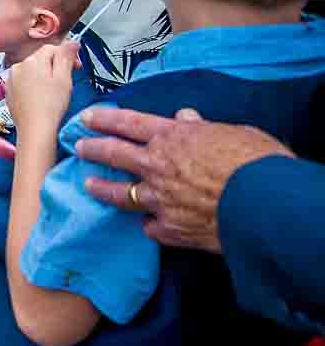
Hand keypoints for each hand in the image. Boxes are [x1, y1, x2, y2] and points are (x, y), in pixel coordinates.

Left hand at [4, 39, 78, 136]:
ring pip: (32, 71)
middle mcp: (18, 67)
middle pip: (41, 59)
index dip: (67, 55)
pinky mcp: (9, 93)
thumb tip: (71, 42)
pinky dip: (34, 87)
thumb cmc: (50, 106)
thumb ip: (66, 57)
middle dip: (56, 66)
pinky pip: (24, 83)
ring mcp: (11, 80)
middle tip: (68, 80)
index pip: (52, 48)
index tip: (76, 66)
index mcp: (32, 61)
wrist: (35, 130)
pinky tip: (42, 99)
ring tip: (55, 92)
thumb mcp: (64, 78)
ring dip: (44, 76)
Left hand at [74, 107, 292, 252]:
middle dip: (92, 149)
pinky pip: (150, 226)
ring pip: (120, 193)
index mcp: (171, 137)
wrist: (265, 205)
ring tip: (89, 186)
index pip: (128, 123)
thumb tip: (186, 117)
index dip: (105, 119)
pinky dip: (149, 225)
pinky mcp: (169, 228)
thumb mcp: (232, 132)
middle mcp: (157, 166)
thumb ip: (203, 127)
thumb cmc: (255, 161)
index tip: (86, 118)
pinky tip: (146, 226)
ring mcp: (159, 199)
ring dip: (103, 189)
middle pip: (114, 155)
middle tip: (78, 147)